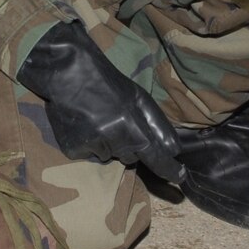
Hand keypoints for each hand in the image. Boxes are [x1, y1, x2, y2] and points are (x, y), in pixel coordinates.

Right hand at [16, 21, 184, 182]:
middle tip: (118, 122)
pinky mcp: (73, 149)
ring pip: (109, 156)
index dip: (169, 169)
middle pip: (131, 158)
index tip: (180, 177)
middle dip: (130, 146)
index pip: (156, 159)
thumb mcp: (139, 97)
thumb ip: (157, 124)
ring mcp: (93, 147)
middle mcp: (115, 141)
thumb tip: (174, 150)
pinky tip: (83, 124)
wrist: (68, 72)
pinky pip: (89, 154)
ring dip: (108, 144)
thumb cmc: (108, 83)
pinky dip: (88, 143)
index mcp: (134, 128)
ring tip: (97, 119)